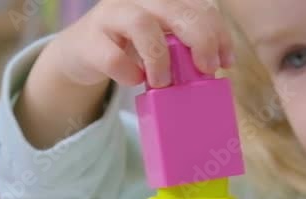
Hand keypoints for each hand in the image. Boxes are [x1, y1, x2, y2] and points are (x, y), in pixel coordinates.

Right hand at [47, 0, 234, 88]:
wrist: (80, 51)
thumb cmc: (128, 45)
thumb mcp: (160, 38)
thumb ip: (183, 42)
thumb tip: (213, 67)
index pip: (200, 6)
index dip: (218, 32)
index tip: (225, 62)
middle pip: (177, 10)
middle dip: (200, 40)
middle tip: (206, 70)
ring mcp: (111, 15)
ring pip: (143, 26)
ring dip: (160, 58)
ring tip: (163, 83)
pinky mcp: (90, 40)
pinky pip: (112, 58)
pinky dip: (128, 73)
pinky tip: (134, 80)